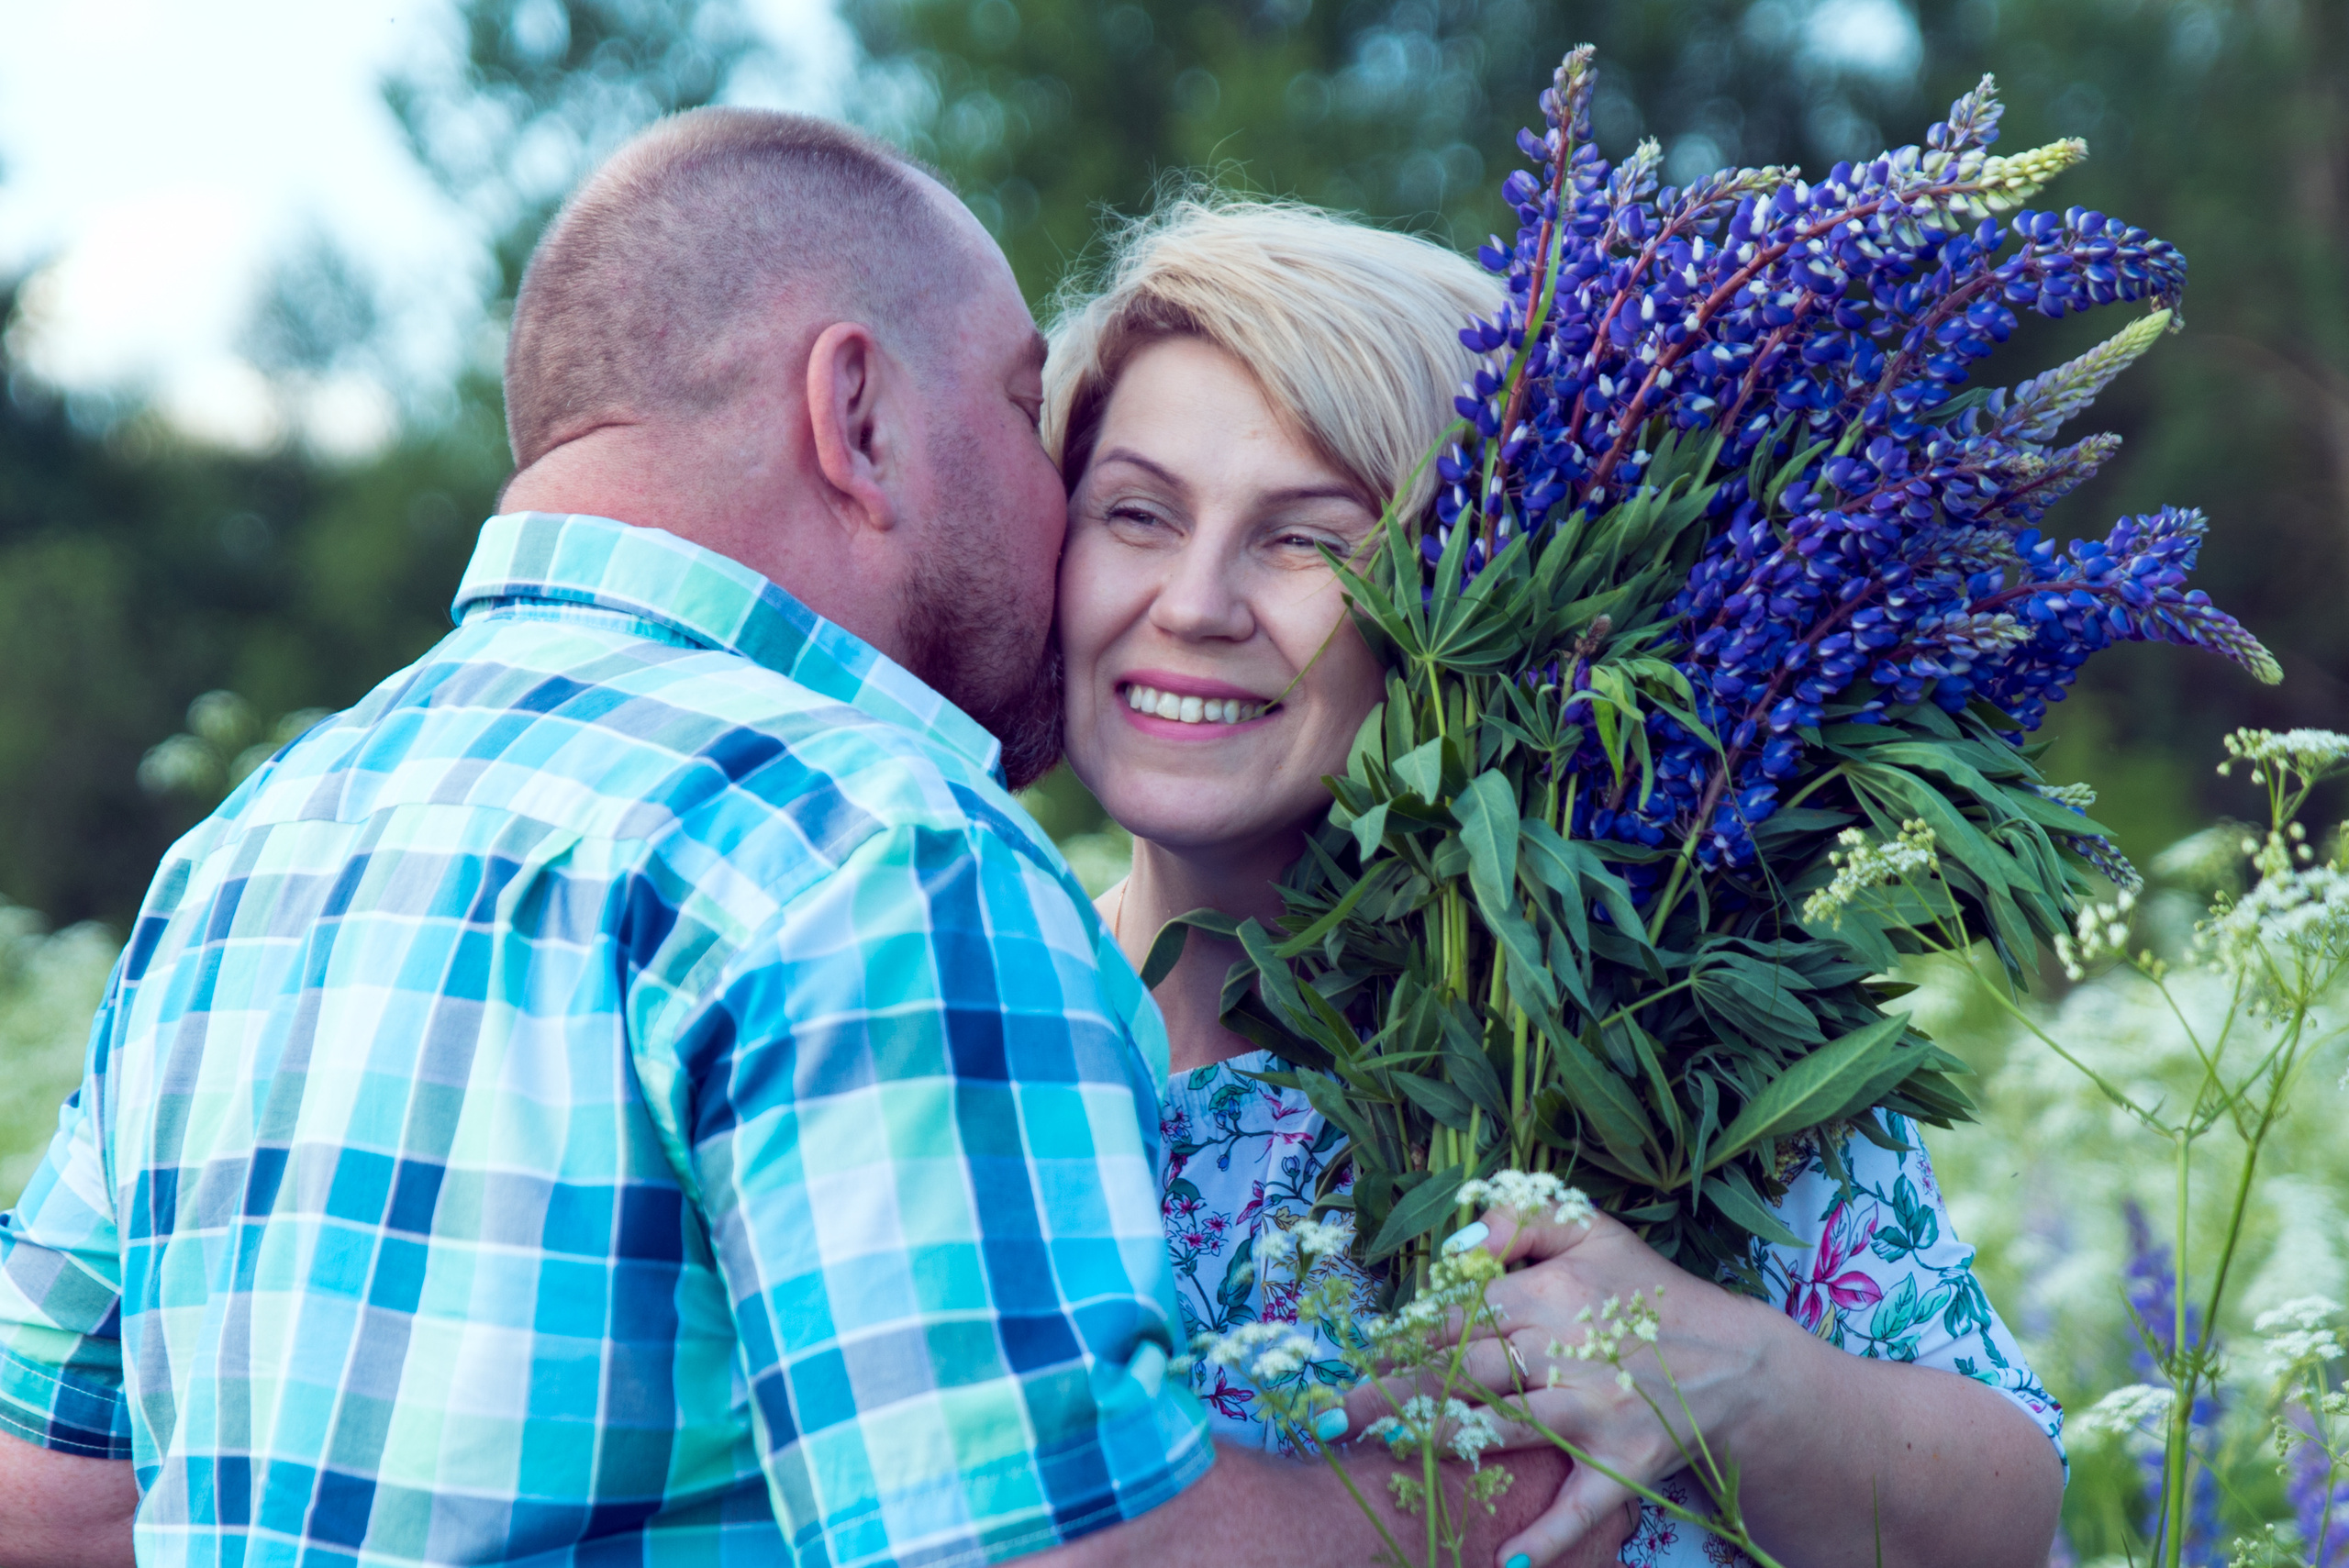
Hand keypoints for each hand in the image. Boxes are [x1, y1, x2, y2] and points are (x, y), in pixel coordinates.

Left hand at [1345, 1201, 1810, 1567]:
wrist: (1735, 1361)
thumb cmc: (1648, 1294)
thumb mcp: (1593, 1231)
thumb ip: (1523, 1218)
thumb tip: (1461, 1239)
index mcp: (1547, 1295)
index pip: (1455, 1317)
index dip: (1400, 1337)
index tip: (1357, 1355)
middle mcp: (1565, 1353)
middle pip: (1462, 1374)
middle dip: (1392, 1394)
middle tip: (1333, 1414)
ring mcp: (1594, 1413)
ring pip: (1501, 1429)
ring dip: (1439, 1444)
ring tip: (1381, 1451)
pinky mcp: (1623, 1464)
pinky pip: (1580, 1507)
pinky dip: (1547, 1538)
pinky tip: (1507, 1562)